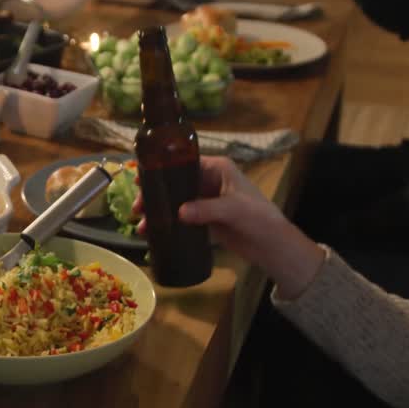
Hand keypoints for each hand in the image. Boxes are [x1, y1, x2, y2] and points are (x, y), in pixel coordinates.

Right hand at [134, 157, 323, 297]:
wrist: (272, 245)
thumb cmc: (258, 218)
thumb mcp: (233, 209)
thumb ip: (207, 209)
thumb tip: (179, 213)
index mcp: (217, 168)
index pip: (183, 162)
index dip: (161, 169)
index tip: (140, 179)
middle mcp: (209, 180)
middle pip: (174, 183)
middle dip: (155, 195)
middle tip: (137, 208)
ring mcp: (206, 200)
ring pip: (175, 202)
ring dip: (158, 212)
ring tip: (142, 227)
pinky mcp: (205, 219)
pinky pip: (181, 218)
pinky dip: (167, 224)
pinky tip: (153, 233)